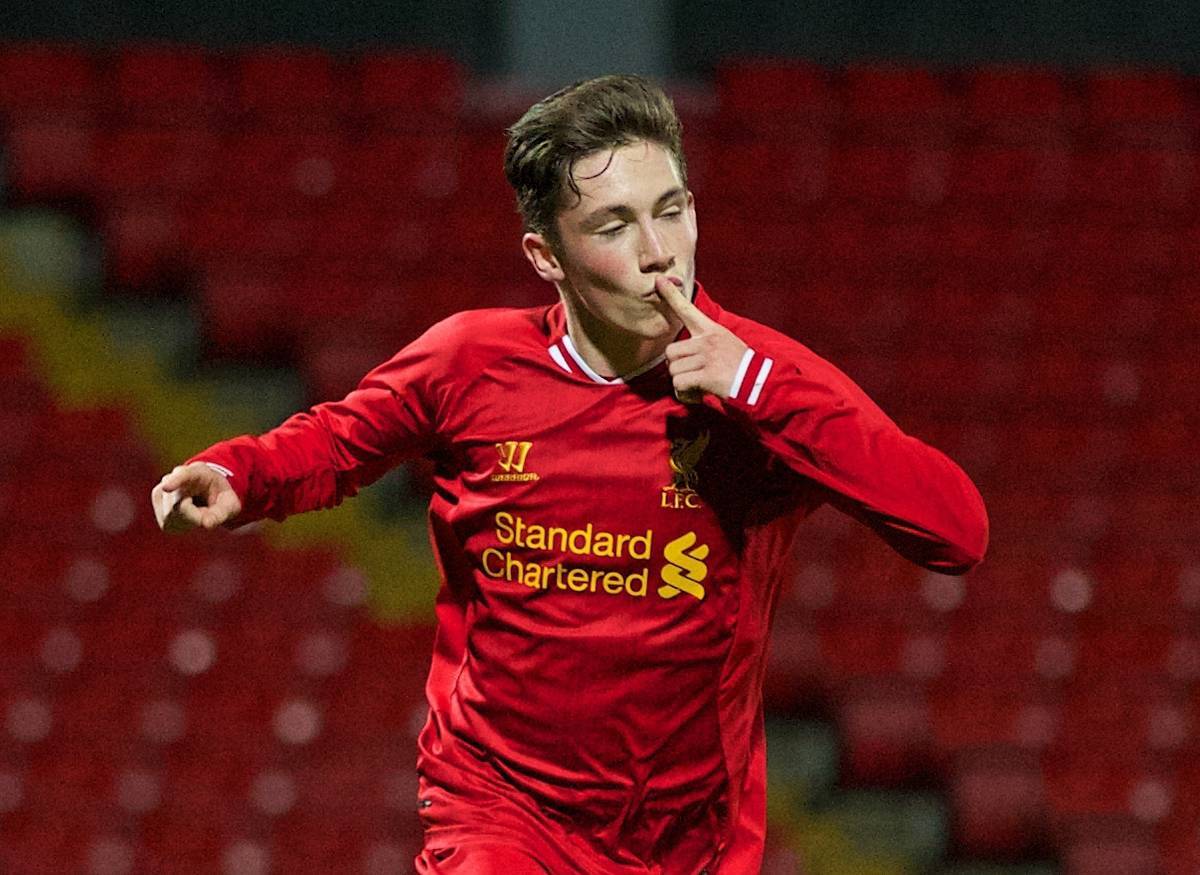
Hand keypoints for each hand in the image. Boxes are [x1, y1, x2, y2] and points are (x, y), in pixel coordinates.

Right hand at [151, 463, 241, 531]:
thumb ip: (220, 514)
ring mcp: (162, 488)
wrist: (208, 490)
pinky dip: (180, 523)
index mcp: (198, 472)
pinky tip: (187, 515)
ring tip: (197, 511)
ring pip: (171, 516)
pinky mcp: (156, 500)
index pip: (184, 475)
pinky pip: (167, 521)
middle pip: (178, 506)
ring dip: (187, 521)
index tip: (166, 488)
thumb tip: (206, 524)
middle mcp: (175, 476)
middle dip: (194, 517)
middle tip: (207, 514)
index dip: (175, 481)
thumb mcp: (229, 505)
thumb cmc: (220, 497)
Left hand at [654, 275, 747, 403]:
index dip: (671, 295)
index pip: (687, 310)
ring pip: (674, 370)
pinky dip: (685, 393)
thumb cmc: (739, 366)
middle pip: (670, 353)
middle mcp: (707, 340)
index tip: (659, 281)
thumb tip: (680, 352)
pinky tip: (699, 392)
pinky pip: (680, 384)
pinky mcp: (708, 375)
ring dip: (682, 382)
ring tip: (699, 384)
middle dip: (677, 367)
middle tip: (692, 374)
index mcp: (711, 330)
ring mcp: (708, 357)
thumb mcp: (725, 342)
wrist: (758, 382)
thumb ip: (704, 341)